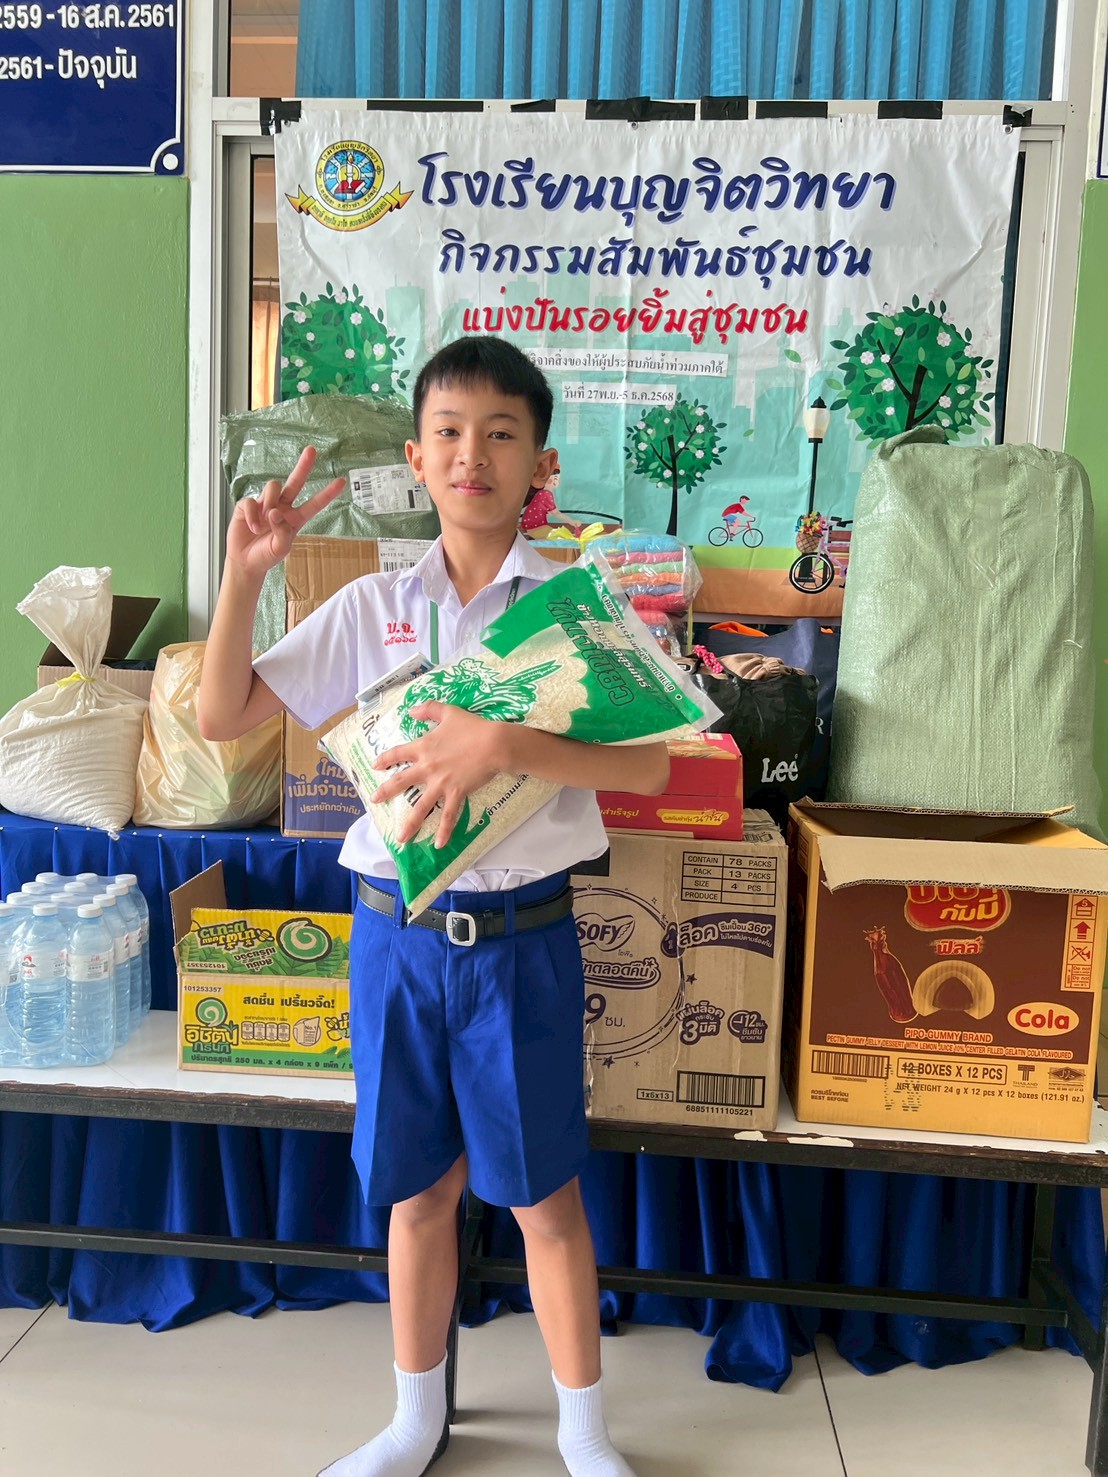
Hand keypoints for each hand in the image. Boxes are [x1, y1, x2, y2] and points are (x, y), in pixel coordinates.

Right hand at [225, 445, 345, 579]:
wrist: (245, 561)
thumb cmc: (266, 555)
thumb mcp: (280, 549)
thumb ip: (282, 532)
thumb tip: (275, 512)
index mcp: (295, 518)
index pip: (314, 504)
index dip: (327, 493)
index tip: (341, 482)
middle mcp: (282, 507)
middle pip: (295, 482)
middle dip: (303, 466)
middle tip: (312, 450)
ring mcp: (265, 503)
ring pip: (273, 487)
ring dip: (269, 502)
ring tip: (263, 524)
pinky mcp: (247, 505)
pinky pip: (251, 501)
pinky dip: (251, 515)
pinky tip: (252, 527)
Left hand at [372, 703, 508, 847]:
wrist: (493, 744)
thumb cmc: (472, 727)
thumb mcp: (449, 712)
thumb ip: (429, 709)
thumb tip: (411, 710)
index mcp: (424, 748)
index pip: (398, 754)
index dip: (385, 759)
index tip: (375, 766)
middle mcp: (427, 768)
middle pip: (401, 782)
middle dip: (386, 792)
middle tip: (374, 800)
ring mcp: (441, 783)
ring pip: (421, 807)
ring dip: (410, 824)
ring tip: (401, 839)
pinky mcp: (456, 793)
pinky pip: (448, 816)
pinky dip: (444, 831)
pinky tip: (438, 845)